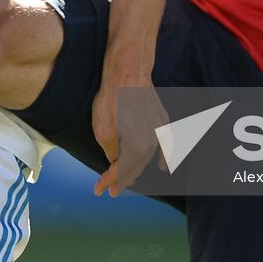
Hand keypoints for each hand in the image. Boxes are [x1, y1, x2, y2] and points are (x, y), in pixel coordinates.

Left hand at [91, 72, 167, 197]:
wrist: (128, 70)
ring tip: (128, 179)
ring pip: (148, 157)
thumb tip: (115, 160)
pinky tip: (162, 165)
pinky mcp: (162, 119)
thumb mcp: (102, 129)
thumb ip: (110, 151)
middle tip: (110, 189)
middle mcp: (152, 143)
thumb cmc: (113, 97)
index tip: (98, 190)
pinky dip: (163, 156)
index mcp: (137, 148)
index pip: (121, 172)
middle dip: (122, 179)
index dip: (108, 182)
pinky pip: (163, 144)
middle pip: (135, 168)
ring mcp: (160, 131)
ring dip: (137, 169)